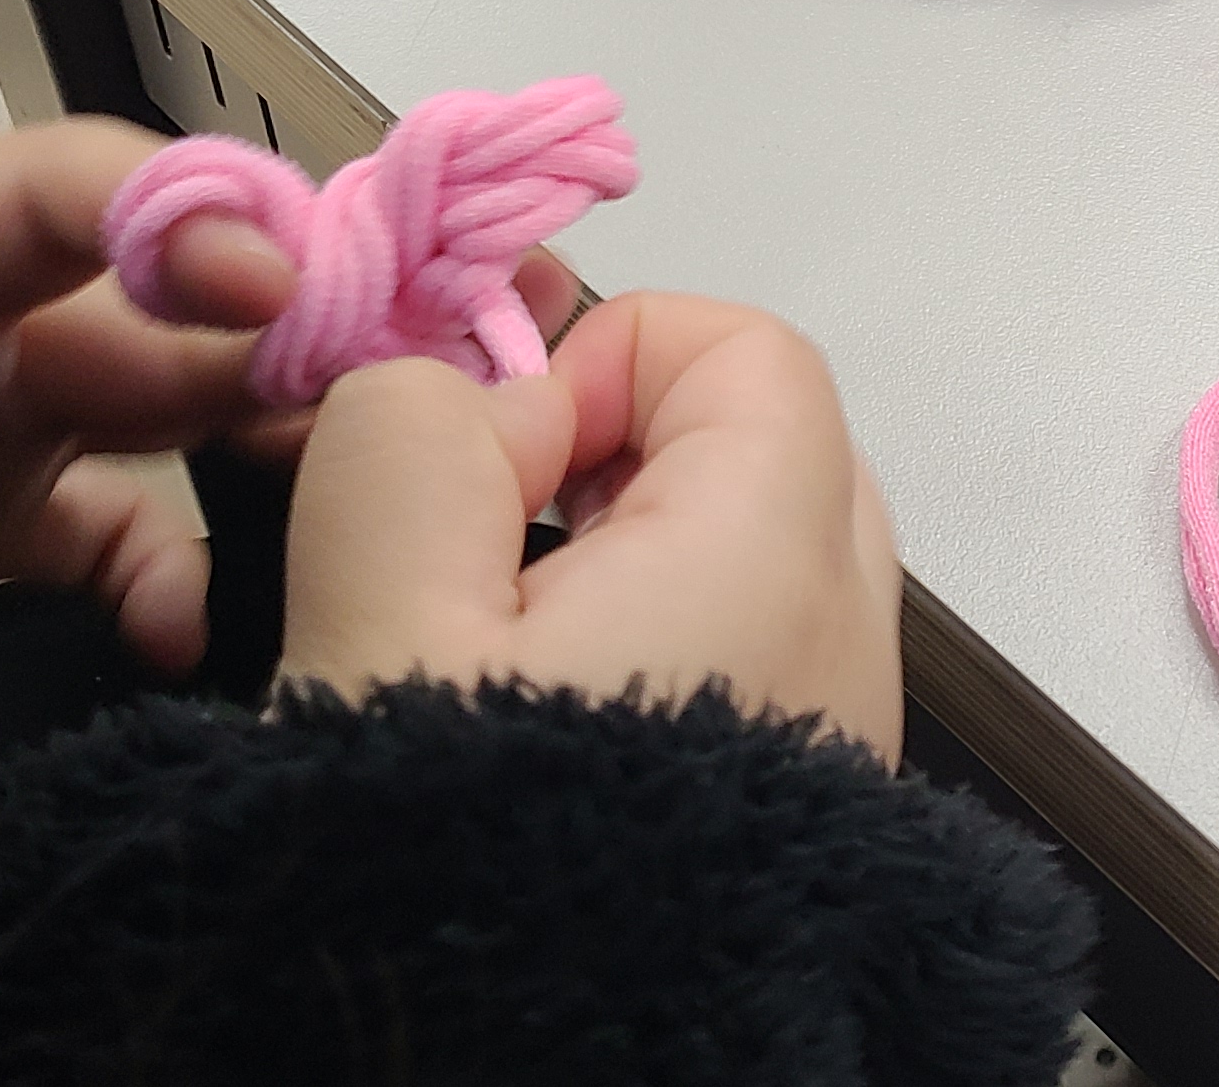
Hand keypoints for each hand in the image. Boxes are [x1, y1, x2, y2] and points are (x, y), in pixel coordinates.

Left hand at [0, 0, 302, 668]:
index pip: (73, 191)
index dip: (175, 213)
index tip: (267, 263)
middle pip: (176, 308)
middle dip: (289, 329)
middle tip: (388, 389)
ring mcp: (4, 427)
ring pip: (187, 414)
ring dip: (277, 436)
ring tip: (363, 498)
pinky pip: (121, 552)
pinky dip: (176, 589)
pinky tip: (189, 639)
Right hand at [277, 293, 901, 758]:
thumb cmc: (450, 872)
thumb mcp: (372, 616)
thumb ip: (408, 435)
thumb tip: (472, 406)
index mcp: (771, 564)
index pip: (742, 345)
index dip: (599, 360)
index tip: (492, 458)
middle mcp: (846, 644)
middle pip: (759, 447)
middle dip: (618, 457)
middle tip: (487, 541)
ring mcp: (842, 738)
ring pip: (753, 564)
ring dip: (633, 566)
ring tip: (502, 651)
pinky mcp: (807, 820)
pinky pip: (754, 668)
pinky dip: (662, 656)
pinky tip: (550, 730)